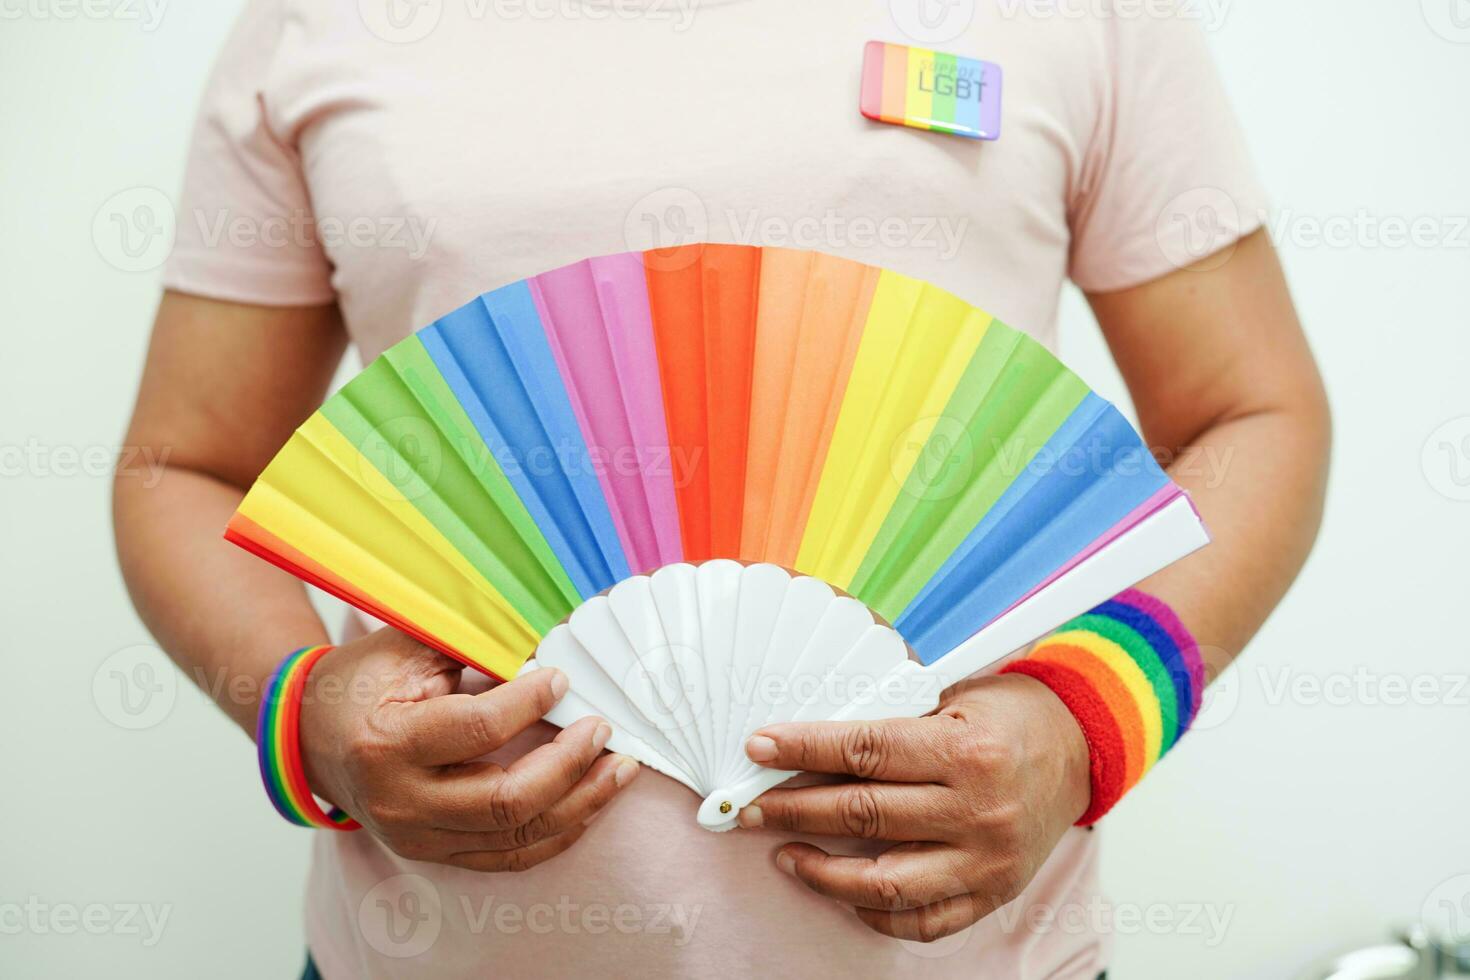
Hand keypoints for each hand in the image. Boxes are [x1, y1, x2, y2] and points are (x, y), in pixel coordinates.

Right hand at [296, 628, 637, 870]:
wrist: (311, 735)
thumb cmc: (363, 682)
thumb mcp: (405, 646)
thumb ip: (471, 640)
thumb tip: (549, 630)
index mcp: (387, 743)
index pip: (475, 730)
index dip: (528, 703)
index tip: (561, 676)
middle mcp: (402, 802)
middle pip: (505, 802)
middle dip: (568, 766)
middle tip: (604, 728)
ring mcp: (420, 837)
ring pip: (517, 838)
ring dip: (580, 804)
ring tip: (620, 768)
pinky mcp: (438, 853)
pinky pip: (510, 857)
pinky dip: (559, 832)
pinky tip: (591, 801)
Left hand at [737, 673, 1090, 941]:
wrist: (1081, 747)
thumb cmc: (1010, 715)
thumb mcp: (955, 696)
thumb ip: (893, 722)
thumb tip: (810, 741)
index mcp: (966, 751)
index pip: (863, 751)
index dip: (802, 749)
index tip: (759, 748)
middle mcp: (978, 810)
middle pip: (864, 814)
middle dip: (795, 809)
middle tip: (751, 806)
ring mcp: (987, 859)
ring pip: (886, 881)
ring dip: (823, 871)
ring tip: (786, 854)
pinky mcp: (994, 892)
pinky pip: (924, 920)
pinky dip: (876, 911)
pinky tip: (844, 891)